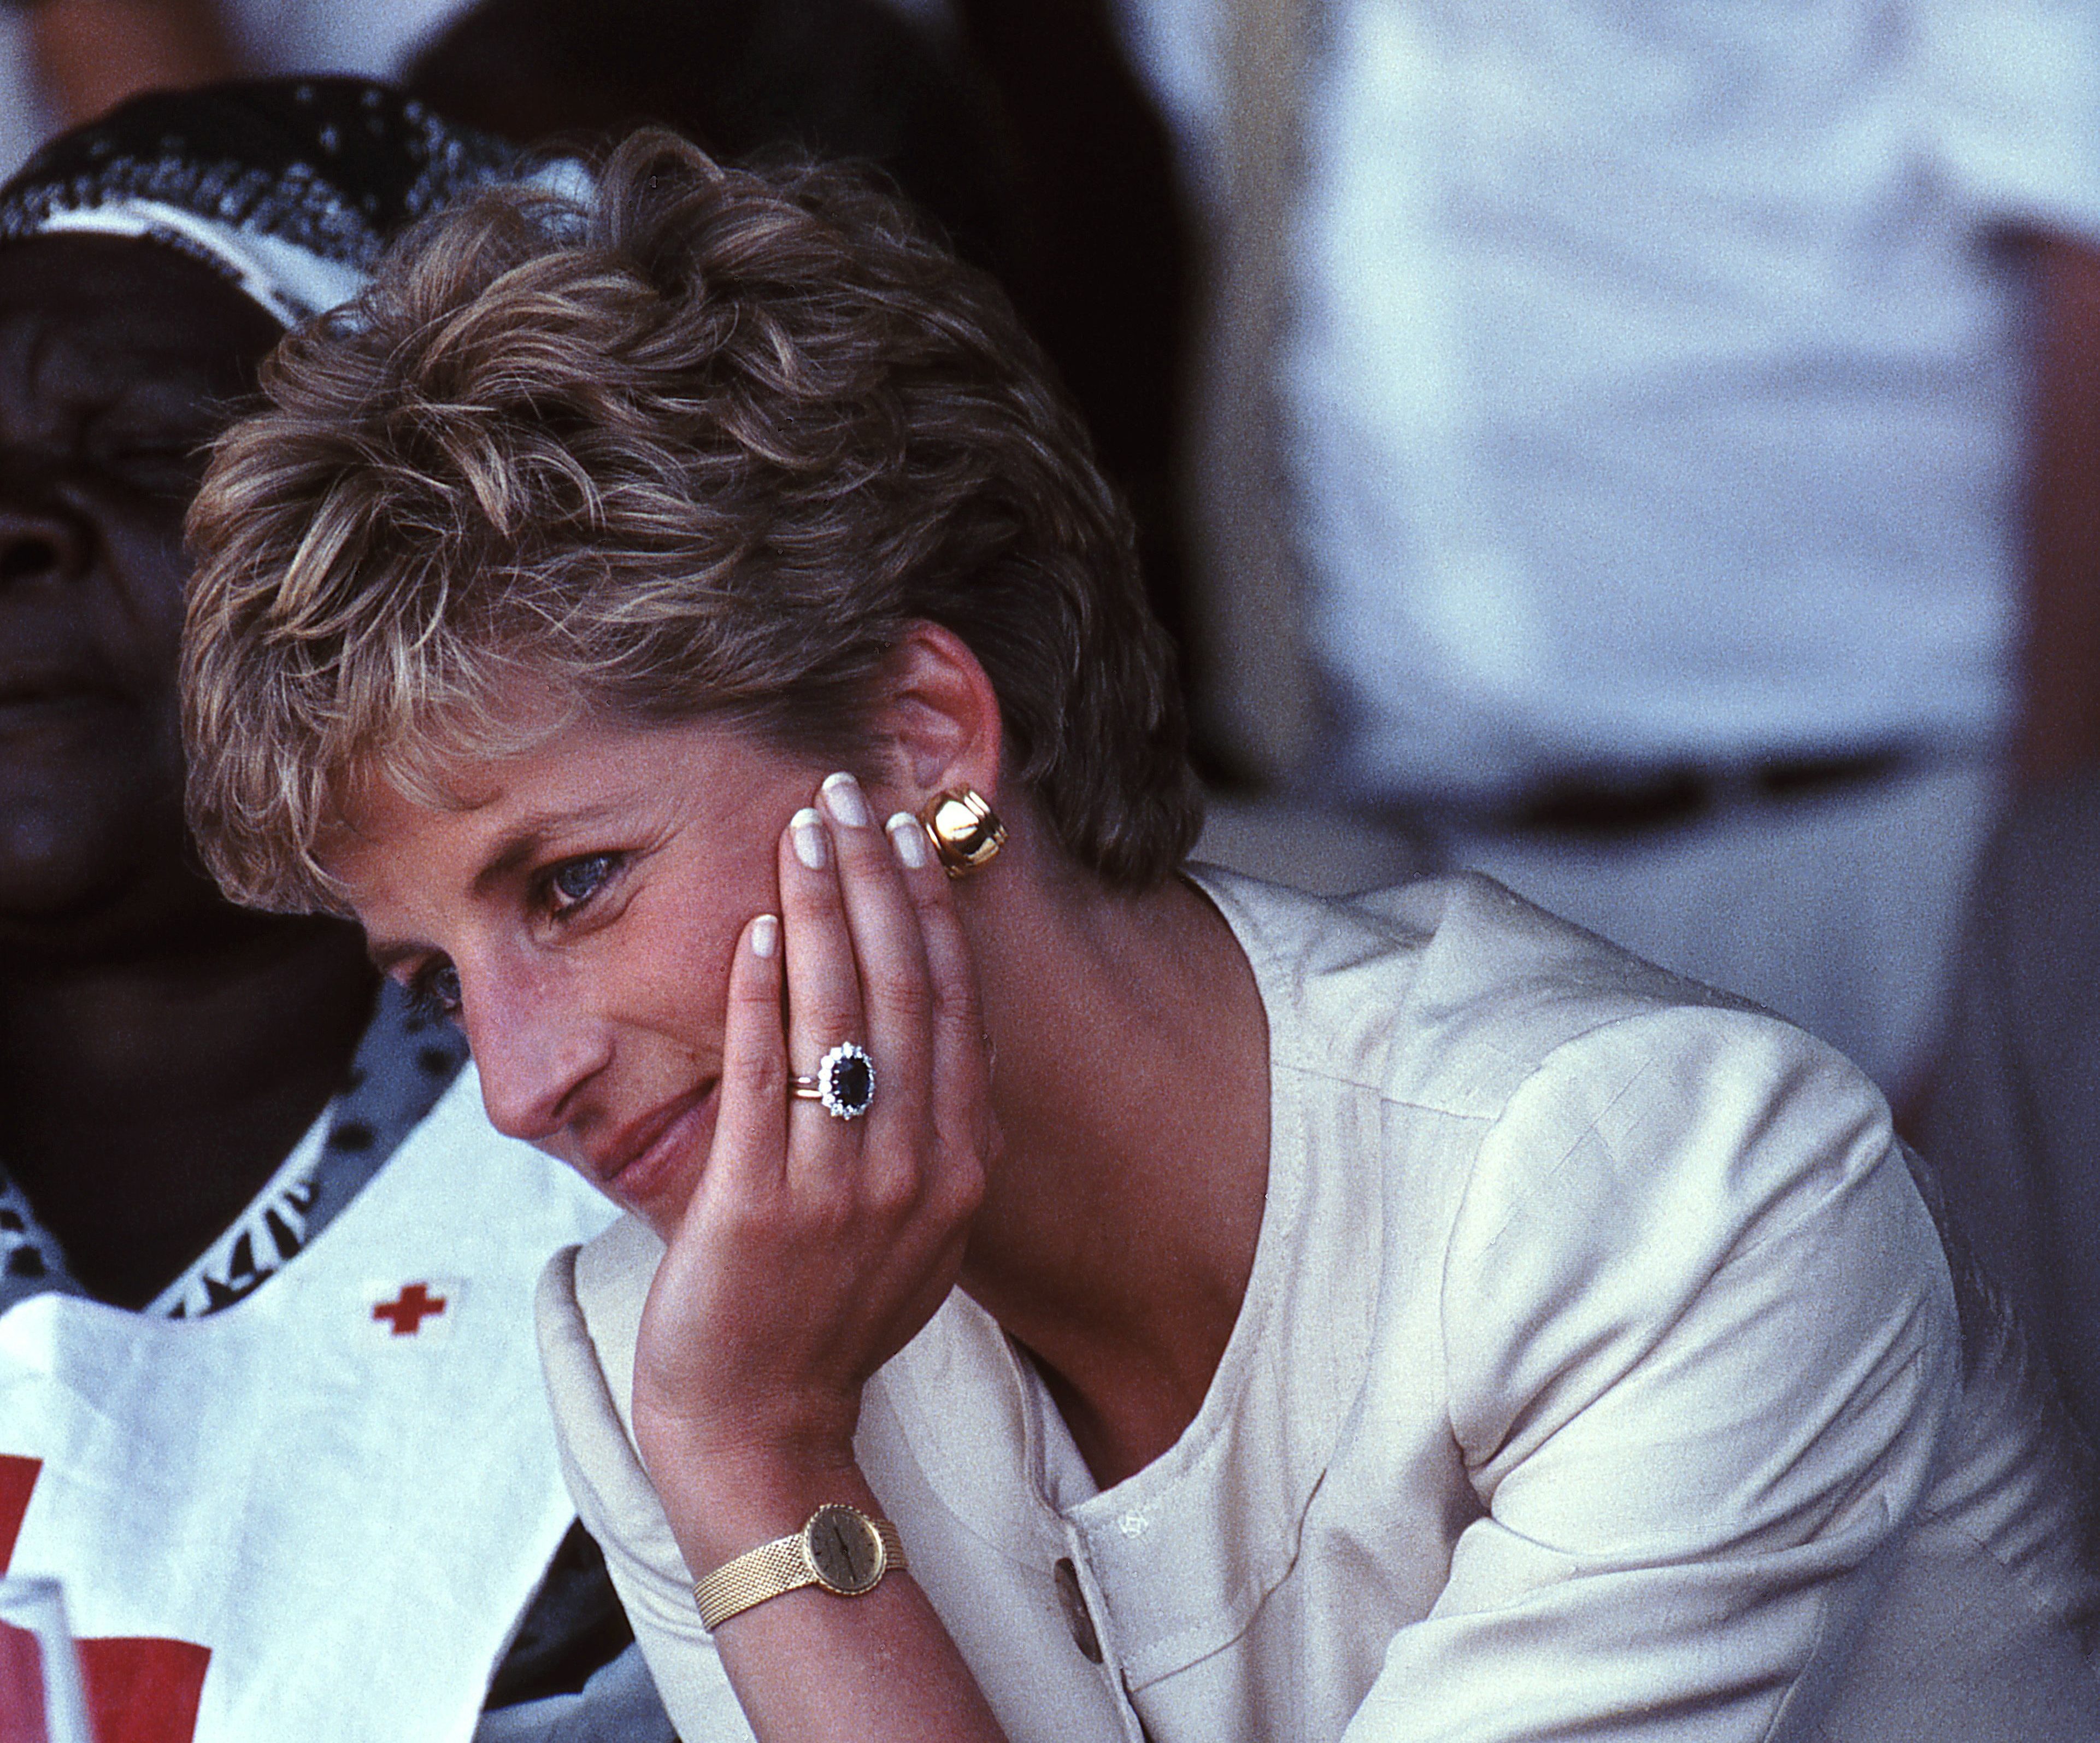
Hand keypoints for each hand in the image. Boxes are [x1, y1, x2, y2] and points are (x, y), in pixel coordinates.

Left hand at [629, 770, 996, 1561]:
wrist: (765, 1430)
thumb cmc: (832, 1321)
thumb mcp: (920, 1233)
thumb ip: (933, 1139)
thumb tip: (938, 1040)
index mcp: (959, 1168)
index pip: (955, 1009)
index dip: (934, 912)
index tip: (913, 834)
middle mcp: (916, 1171)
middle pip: (905, 993)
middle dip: (880, 881)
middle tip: (851, 794)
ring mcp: (841, 1190)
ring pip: (843, 1019)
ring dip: (826, 912)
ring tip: (807, 829)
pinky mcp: (760, 1206)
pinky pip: (767, 1077)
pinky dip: (766, 997)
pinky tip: (763, 927)